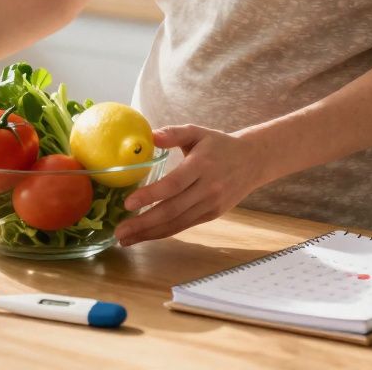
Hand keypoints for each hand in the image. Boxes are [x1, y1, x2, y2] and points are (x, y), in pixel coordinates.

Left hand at [114, 125, 261, 246]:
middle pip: (172, 210)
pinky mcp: (212, 215)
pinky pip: (184, 226)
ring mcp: (211, 205)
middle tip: (119, 231)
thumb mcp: (197, 132)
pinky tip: (145, 235)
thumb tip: (149, 136)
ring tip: (125, 239)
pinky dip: (163, 233)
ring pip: (177, 224)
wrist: (252, 161)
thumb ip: (173, 133)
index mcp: (201, 165)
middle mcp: (207, 188)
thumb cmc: (219, 145)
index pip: (173, 184)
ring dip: (149, 233)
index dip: (150, 195)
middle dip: (143, 223)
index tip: (127, 203)